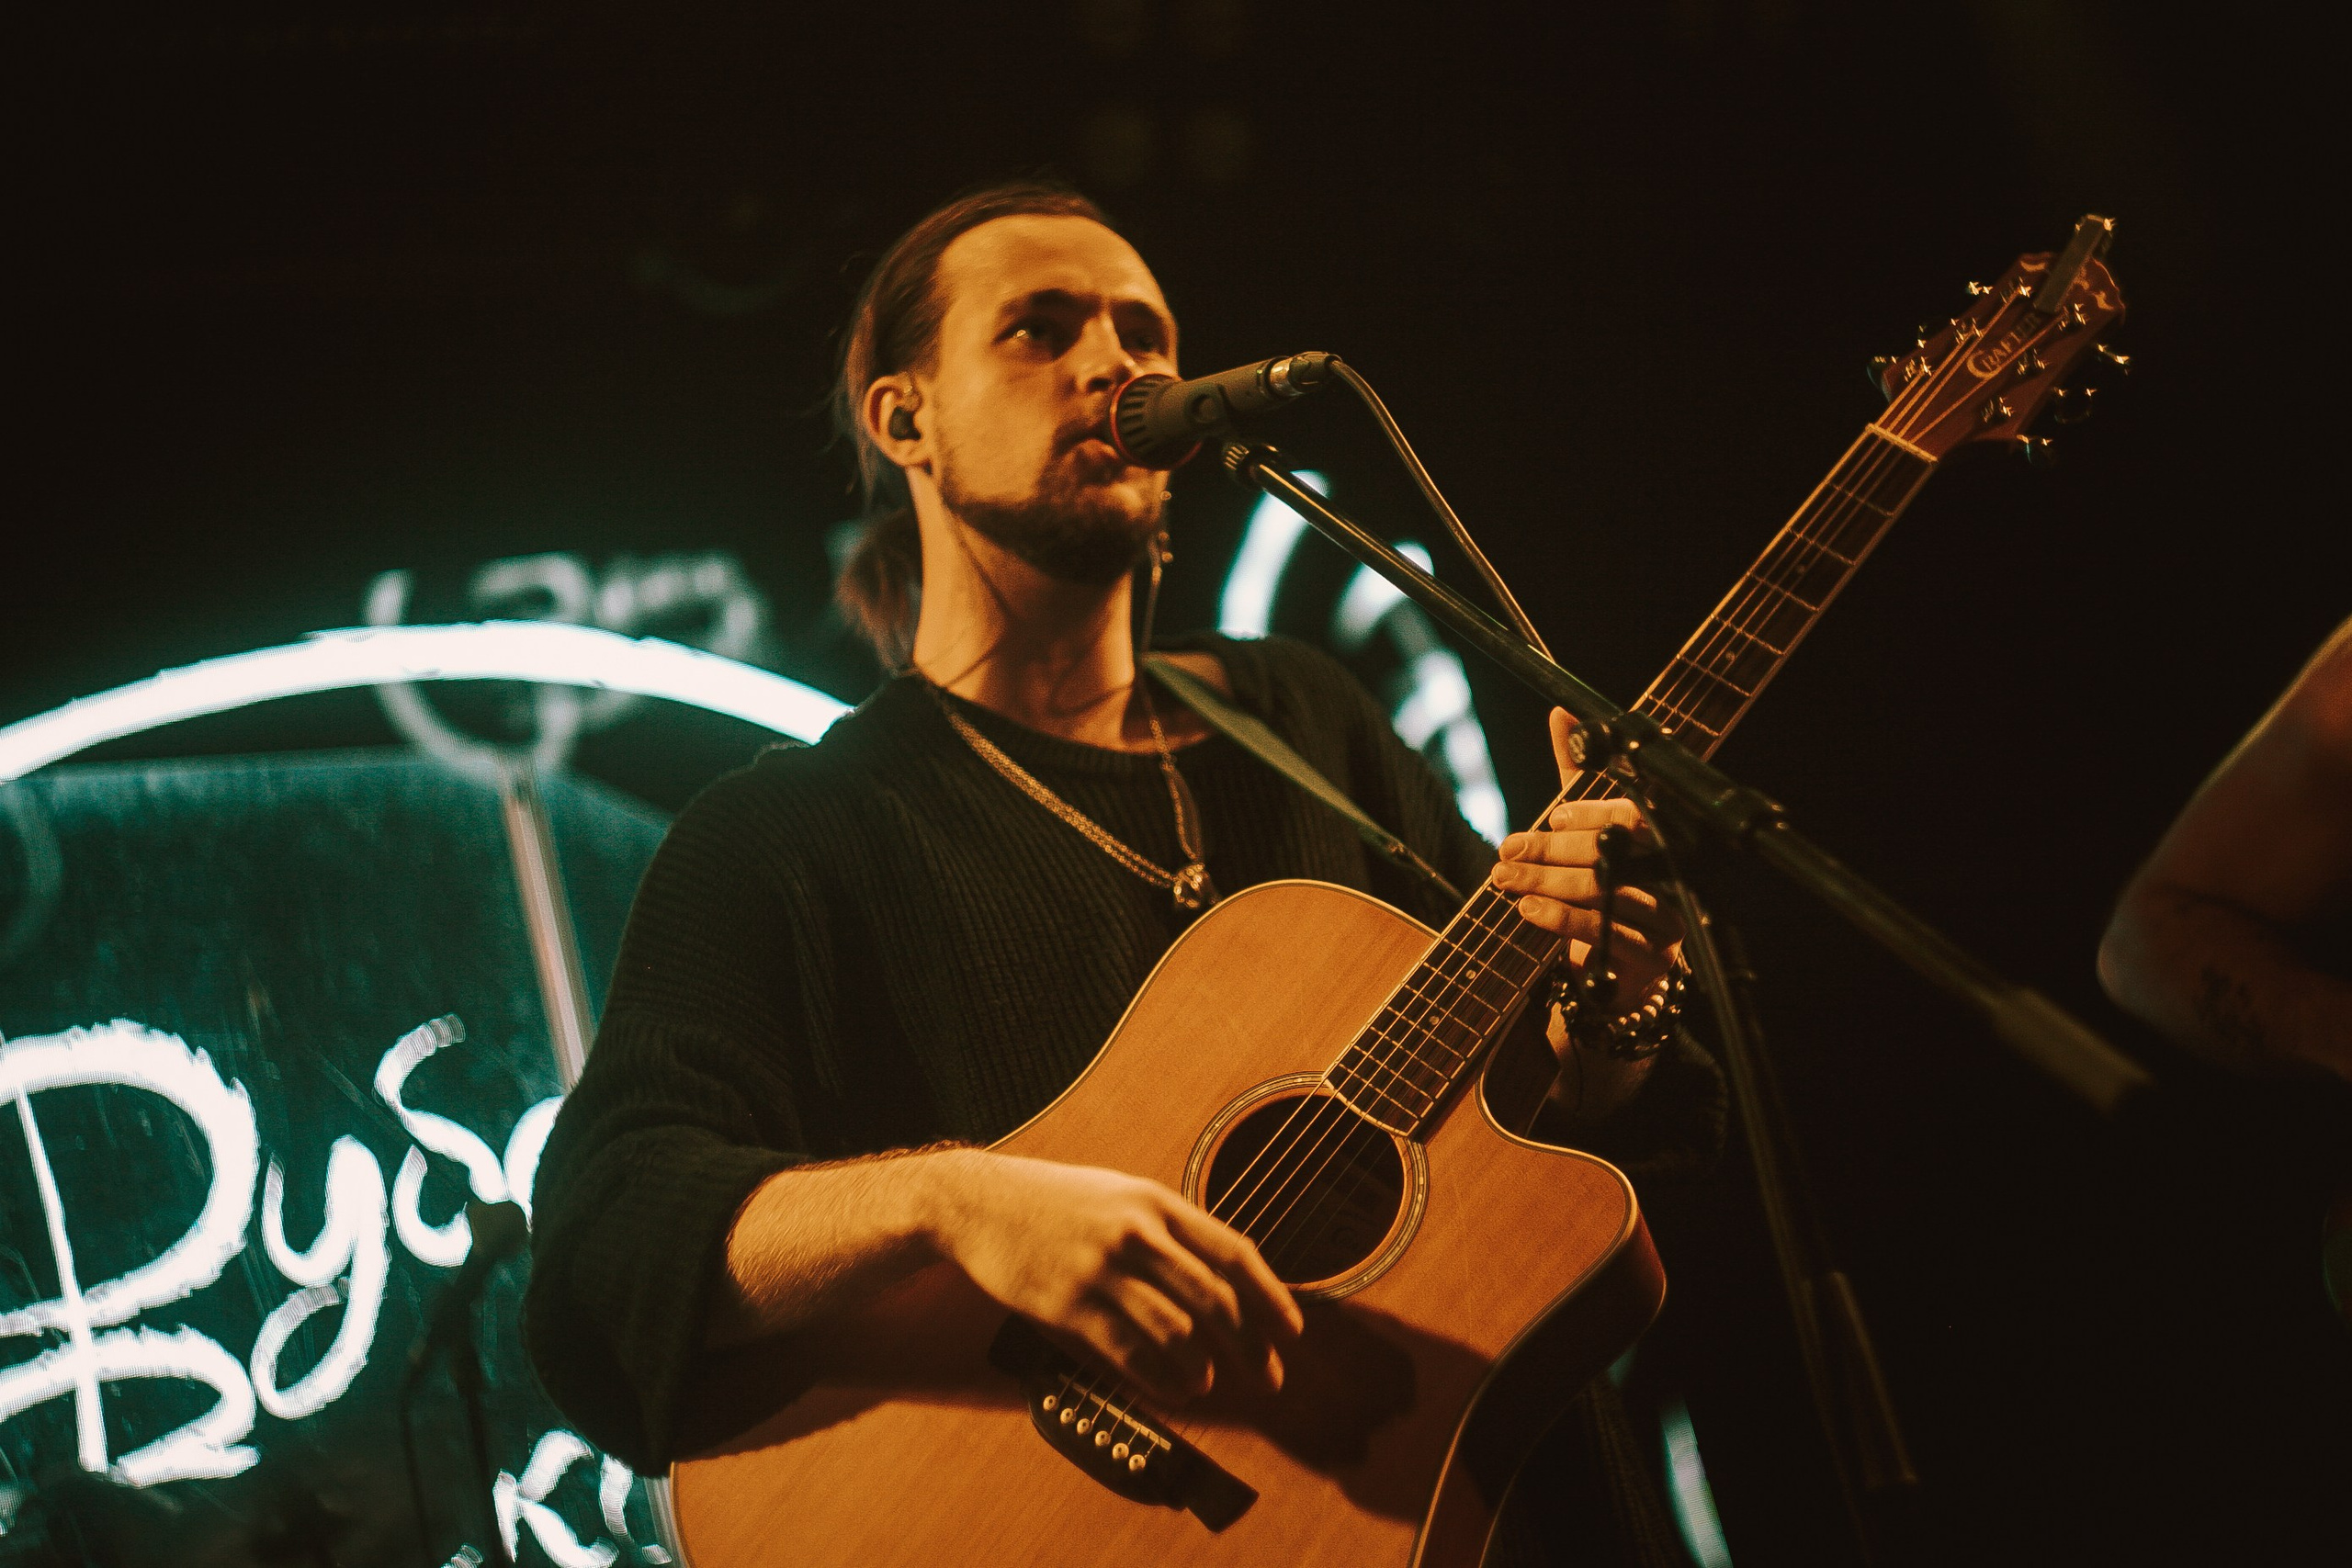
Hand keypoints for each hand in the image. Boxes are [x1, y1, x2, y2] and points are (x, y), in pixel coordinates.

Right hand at [930, 1150, 1303, 1407]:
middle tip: (1269, 1377)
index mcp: (1156, 1202)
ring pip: (1176, 1331)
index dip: (1272, 1298)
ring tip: (1209, 1383)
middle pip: (1214, 1299)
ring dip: (1203, 1368)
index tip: (1292, 1332)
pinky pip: (1127, 1353)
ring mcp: (1100, 1270)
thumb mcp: (1122, 1193)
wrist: (979, 1202)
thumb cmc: (1056, 1201)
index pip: (1234, 1253)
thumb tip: (1226, 1277)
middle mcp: (1135, 1233)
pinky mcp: (1067, 1306)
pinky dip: (1160, 1380)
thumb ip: (1170, 1228)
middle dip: (1251, 1346)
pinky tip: (1173, 1390)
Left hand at [1488, 709, 1685, 1002]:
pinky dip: (1561, 919)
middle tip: (1507, 852)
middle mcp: (1673, 874)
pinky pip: (1605, 934)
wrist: (1623, 964)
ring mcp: (1668, 917)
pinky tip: (1529, 909)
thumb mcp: (1586, 826)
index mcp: (1660, 836)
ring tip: (1506, 879)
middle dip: (1551, 851)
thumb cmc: (1605, 882)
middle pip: (1612, 853)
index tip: (1550, 818)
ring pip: (1604, 892)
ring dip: (1547, 884)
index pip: (1630, 815)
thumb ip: (1574, 773)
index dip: (1588, 813)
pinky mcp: (1653, 956)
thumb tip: (1561, 713)